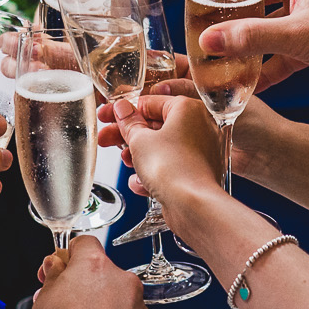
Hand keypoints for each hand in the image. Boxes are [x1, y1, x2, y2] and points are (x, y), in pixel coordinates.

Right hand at [29, 236, 153, 308]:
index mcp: (95, 267)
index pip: (84, 244)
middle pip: (102, 275)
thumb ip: (53, 278)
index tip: (58, 271)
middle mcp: (123, 282)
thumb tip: (57, 267)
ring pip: (116, 301)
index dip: (68, 257)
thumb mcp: (43, 304)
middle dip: (84, 288)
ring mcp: (138, 308)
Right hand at [105, 95, 275, 195]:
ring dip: (140, 156)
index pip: (150, 102)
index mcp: (187, 109)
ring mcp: (202, 150)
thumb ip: (129, 123)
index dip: (124, 111)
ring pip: (163, 148)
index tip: (108, 116)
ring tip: (126, 163)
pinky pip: (172, 167)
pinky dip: (156, 174)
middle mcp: (200, 126)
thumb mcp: (140, 141)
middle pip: (156, 126)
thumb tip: (123, 109)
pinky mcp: (199, 172)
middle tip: (107, 139)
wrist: (193, 205)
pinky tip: (141, 184)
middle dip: (129, 136)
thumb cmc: (171, 168)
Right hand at [197, 0, 308, 94]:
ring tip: (222, 69)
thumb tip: (207, 40)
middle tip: (203, 45)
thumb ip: (250, 38)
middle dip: (228, 24)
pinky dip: (271, 63)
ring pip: (269, 26)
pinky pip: (286, 46)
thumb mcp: (298, 36)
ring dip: (249, 48)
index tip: (192, 12)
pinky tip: (251, 86)